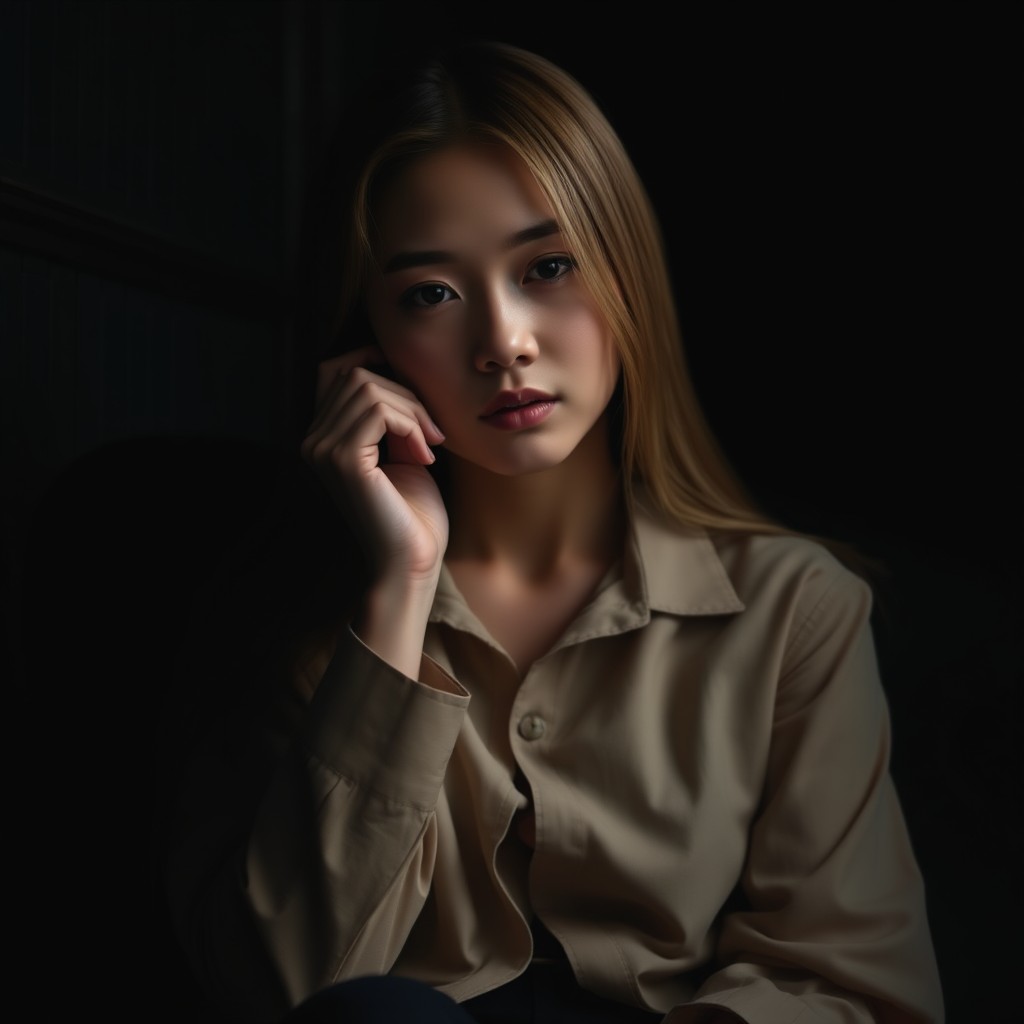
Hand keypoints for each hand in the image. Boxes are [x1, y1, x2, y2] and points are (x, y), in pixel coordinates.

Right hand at [300, 346, 448, 585]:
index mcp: (322, 437)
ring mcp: (321, 450)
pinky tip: (425, 455)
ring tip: (430, 445)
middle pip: (355, 374)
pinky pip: (379, 411)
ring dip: (413, 410)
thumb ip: (391, 413)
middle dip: (406, 394)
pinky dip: (411, 424)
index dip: (371, 360)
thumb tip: (393, 365)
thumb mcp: (403, 448)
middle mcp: (312, 441)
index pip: (333, 370)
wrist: (413, 561)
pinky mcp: (342, 460)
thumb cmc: (414, 512)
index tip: (412, 386)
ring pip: (369, 388)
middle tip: (433, 433)